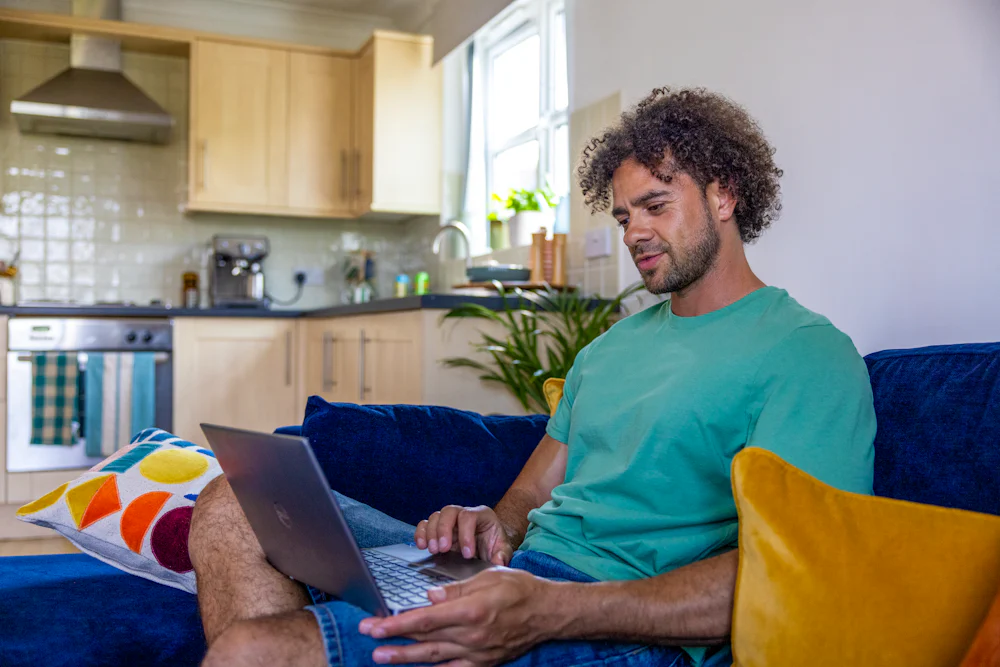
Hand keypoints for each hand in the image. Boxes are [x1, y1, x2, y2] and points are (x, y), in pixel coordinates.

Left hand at [358, 568, 562, 665]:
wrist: (548, 613)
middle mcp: (472, 635)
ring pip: (433, 657)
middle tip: (367, 636)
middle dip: (392, 639)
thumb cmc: (519, 589)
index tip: (375, 624)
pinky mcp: (484, 664)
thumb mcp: (488, 577)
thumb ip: (456, 590)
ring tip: (380, 656)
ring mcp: (477, 653)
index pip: (425, 619)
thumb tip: (429, 598)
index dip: (397, 623)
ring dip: (404, 657)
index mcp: (472, 610)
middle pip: (424, 639)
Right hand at [414, 505, 513, 565]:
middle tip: (443, 549)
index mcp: (482, 515)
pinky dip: (421, 533)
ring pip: (436, 516)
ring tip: (434, 550)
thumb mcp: (503, 550)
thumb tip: (498, 562)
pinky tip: (422, 546)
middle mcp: (464, 514)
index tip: (467, 554)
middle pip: (449, 511)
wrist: (486, 549)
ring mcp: (449, 520)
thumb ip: (502, 555)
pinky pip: (425, 524)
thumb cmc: (494, 546)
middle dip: (444, 530)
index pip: (469, 516)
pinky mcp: (438, 529)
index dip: (466, 534)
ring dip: (431, 533)